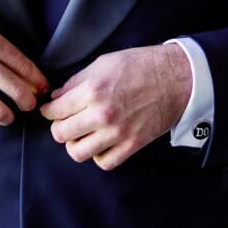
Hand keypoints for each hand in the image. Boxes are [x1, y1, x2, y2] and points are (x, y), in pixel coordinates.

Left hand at [40, 44, 191, 170]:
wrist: (177, 78)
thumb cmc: (140, 66)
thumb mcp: (102, 64)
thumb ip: (76, 82)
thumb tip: (56, 97)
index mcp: (92, 91)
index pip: (54, 111)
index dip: (49, 110)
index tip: (51, 110)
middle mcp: (102, 114)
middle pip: (60, 134)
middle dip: (59, 127)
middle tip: (65, 121)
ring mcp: (118, 133)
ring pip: (78, 152)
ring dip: (76, 144)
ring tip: (81, 134)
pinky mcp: (132, 145)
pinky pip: (104, 162)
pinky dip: (98, 155)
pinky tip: (100, 143)